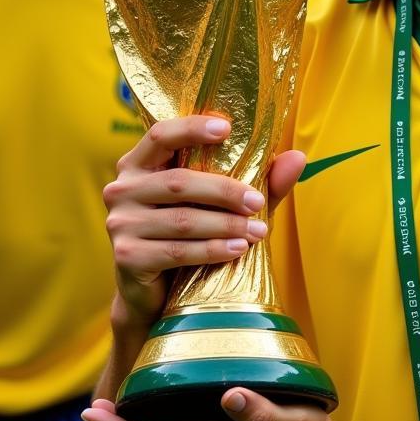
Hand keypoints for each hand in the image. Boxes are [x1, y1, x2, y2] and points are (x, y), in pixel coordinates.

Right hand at [104, 116, 304, 331]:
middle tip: (258, 202)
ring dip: (225, 224)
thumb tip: (299, 157)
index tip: (228, 129)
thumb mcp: (222, 202)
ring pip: (181, 219)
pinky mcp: (126, 257)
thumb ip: (258, 179)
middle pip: (179, 182)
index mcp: (140, 163)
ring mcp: (120, 224)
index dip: (192, 129)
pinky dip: (212, 250)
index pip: (161, 134)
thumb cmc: (191, 233)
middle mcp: (122, 188)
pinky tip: (238, 248)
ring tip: (259, 231)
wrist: (153, 291)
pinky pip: (176, 251)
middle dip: (224, 191)